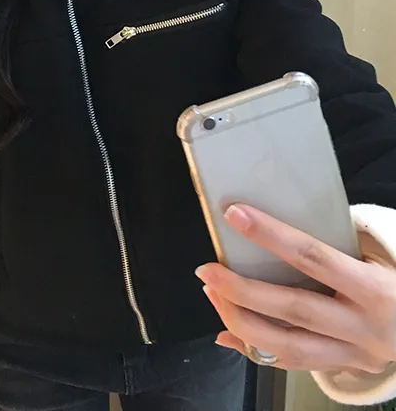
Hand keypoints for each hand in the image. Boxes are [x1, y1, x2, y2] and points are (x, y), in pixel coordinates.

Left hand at [194, 203, 395, 373]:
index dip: (271, 235)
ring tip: (214, 295)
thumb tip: (267, 227)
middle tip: (208, 270)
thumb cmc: (393, 281)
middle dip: (242, 290)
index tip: (235, 216)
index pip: (313, 257)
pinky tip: (228, 331)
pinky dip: (255, 348)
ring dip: (241, 321)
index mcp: (373, 289)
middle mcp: (363, 327)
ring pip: (286, 346)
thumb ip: (330, 248)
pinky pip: (291, 364)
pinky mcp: (343, 368)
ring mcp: (352, 354)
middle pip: (292, 309)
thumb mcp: (374, 260)